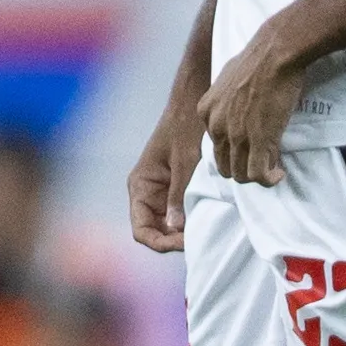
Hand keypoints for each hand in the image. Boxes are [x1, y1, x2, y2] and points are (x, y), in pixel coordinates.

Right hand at [126, 90, 205, 253]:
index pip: (141, 229)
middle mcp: (146, 192)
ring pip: (167, 227)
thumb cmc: (185, 128)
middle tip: (198, 241)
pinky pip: (178, 214)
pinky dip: (189, 222)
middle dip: (173, 241)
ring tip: (203, 233)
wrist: (192, 103)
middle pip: (154, 232)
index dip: (160, 243)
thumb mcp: (184, 163)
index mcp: (140, 186)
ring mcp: (161, 192)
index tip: (183, 243)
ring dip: (182, 233)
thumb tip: (174, 229)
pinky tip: (205, 221)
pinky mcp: (175, 188)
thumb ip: (177, 196)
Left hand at [200, 30, 306, 188]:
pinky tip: (279, 173)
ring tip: (272, 170)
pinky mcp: (258, 140)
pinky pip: (258, 174)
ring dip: (257, 176)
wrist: (275, 53)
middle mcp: (216, 127)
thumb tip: (238, 108)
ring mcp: (236, 135)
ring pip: (240, 175)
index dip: (235, 151)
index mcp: (206, 112)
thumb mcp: (228, 79)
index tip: (251, 148)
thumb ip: (226, 99)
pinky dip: (269, 179)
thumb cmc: (257, 59)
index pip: (215, 146)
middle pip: (224, 165)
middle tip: (261, 163)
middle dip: (243, 169)